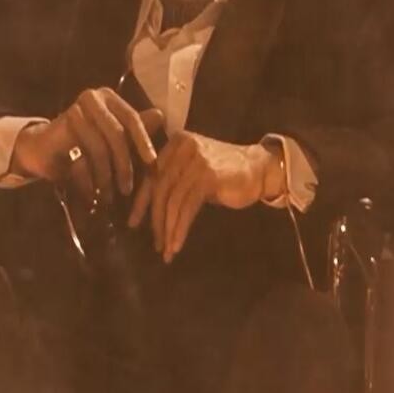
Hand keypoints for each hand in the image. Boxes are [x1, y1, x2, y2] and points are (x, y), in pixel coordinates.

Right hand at [12, 87, 160, 203]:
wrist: (45, 151)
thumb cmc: (84, 145)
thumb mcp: (114, 141)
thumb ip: (135, 131)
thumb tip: (161, 117)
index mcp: (110, 98)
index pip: (132, 119)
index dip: (143, 142)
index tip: (152, 165)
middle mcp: (94, 97)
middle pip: (117, 134)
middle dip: (124, 165)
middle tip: (126, 190)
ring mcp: (76, 109)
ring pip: (99, 147)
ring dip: (105, 176)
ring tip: (107, 196)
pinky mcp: (61, 126)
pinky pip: (80, 156)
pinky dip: (87, 179)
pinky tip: (90, 194)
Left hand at [127, 132, 282, 263]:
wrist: (260, 169)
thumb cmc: (225, 174)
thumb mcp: (194, 171)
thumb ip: (174, 180)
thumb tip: (150, 209)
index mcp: (176, 143)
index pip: (151, 174)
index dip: (141, 201)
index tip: (133, 223)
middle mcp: (183, 147)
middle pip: (160, 188)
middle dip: (155, 220)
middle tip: (155, 243)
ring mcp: (196, 161)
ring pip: (172, 200)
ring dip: (168, 229)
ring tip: (167, 249)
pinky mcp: (208, 176)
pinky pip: (187, 207)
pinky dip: (180, 228)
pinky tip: (178, 243)